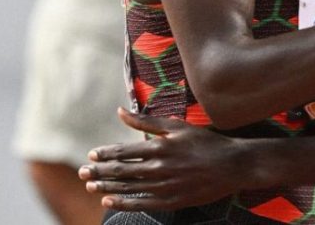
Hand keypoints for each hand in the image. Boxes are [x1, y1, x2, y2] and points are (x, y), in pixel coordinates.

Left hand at [80, 108, 240, 210]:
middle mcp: (159, 167)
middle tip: (82, 172)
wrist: (232, 165)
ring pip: (127, 188)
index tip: (91, 155)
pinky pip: (141, 203)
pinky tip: (109, 200)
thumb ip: (146, 121)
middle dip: (99, 171)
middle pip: (121, 171)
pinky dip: (123, 202)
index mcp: (160, 147)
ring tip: (91, 186)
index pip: (123, 152)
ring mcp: (165, 186)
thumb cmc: (205, 142)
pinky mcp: (171, 201)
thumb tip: (120, 111)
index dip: (105, 154)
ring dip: (106, 186)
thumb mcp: (177, 126)